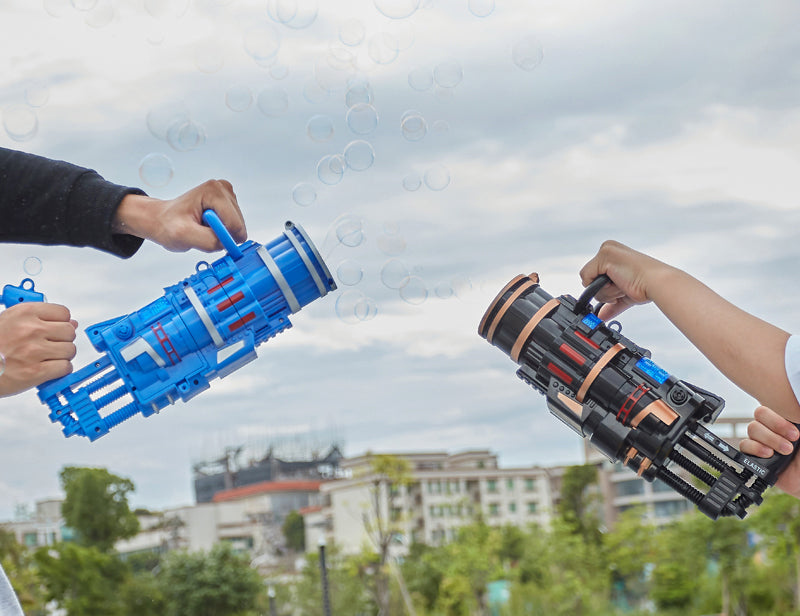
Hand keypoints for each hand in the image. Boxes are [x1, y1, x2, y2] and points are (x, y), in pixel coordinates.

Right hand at [0, 303, 76, 396]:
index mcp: (24, 313)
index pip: (63, 313)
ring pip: (69, 350)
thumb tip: (72, 322)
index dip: (61, 322)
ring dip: (62, 356)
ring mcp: (34, 351)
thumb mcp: (9, 321)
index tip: (55, 329)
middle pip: (69, 332)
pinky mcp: (35, 372)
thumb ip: (39, 319)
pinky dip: (60, 370)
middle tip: (50, 346)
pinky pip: (65, 367)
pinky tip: (48, 369)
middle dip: (62, 340)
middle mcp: (31, 330)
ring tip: (47, 358)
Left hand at [112, 179, 246, 251]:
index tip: (204, 237)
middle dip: (221, 234)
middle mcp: (224, 189)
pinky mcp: (229, 203)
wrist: (162, 219)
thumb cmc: (168, 224)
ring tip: (201, 227)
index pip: (234, 224)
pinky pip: (233, 227)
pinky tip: (206, 225)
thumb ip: (209, 240)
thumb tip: (229, 243)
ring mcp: (227, 195)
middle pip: (237, 226)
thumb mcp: (183, 236)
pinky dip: (220, 231)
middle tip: (200, 231)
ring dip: (219, 233)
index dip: (222, 238)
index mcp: (214, 191)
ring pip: (236, 228)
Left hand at [579, 240, 674, 319]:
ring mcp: (606, 251)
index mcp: (613, 256)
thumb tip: (601, 315)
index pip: (595, 277)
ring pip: (589, 282)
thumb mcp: (622, 294)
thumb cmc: (646, 286)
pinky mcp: (604, 255)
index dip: (605, 289)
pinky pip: (586, 278)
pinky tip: (619, 282)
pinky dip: (602, 287)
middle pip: (591, 280)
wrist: (657, 284)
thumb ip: (610, 304)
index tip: (620, 289)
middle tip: (623, 287)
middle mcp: (608, 250)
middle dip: (605, 291)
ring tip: (623, 285)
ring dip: (606, 291)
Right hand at [739, 405, 799, 497]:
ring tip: (784, 451)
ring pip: (752, 428)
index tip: (796, 433)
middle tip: (792, 441)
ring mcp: (763, 440)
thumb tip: (795, 404)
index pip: (773, 405)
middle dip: (776, 428)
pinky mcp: (754, 454)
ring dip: (769, 439)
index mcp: (787, 419)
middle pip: (760, 414)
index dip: (780, 418)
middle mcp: (773, 427)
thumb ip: (798, 420)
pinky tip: (768, 454)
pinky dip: (755, 449)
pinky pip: (744, 445)